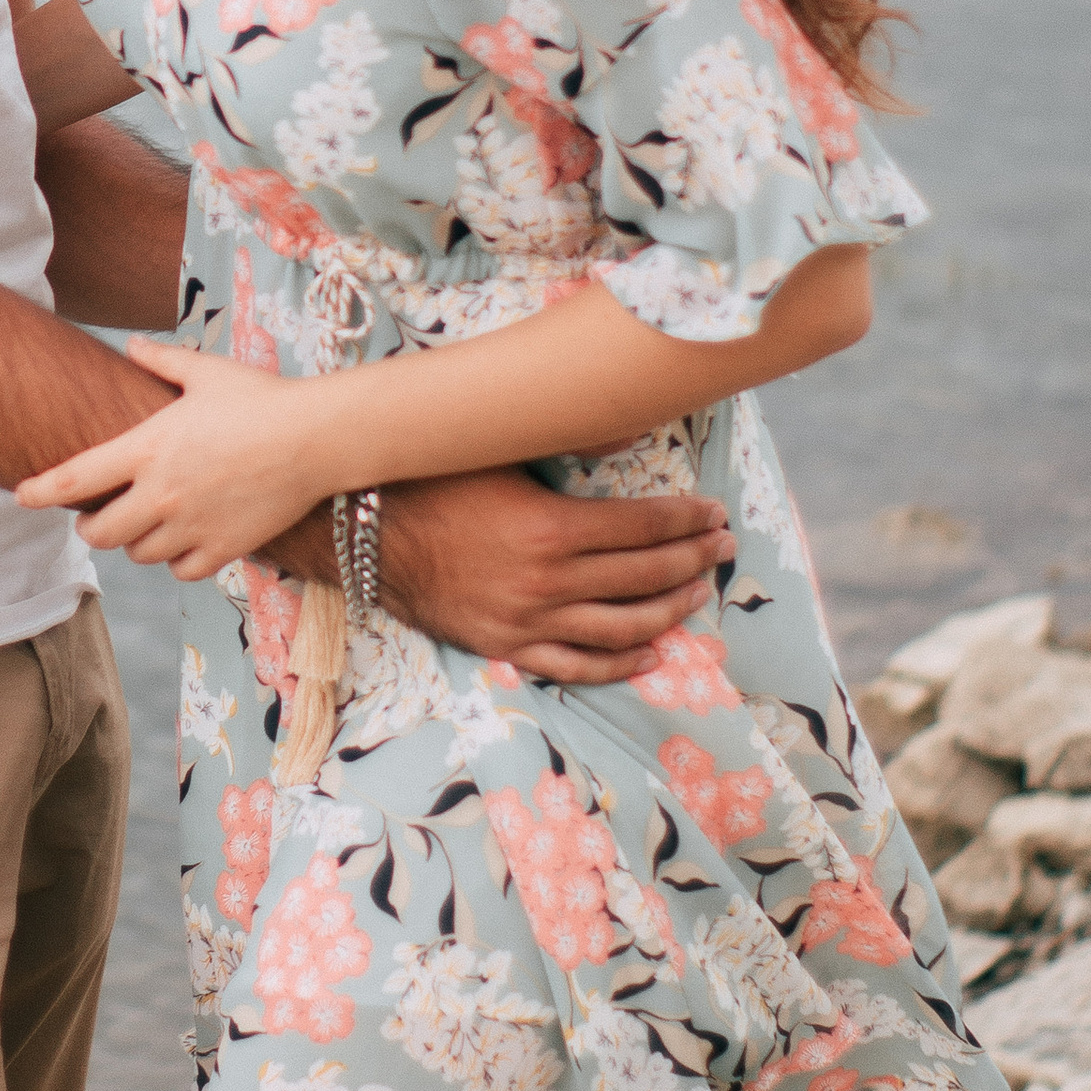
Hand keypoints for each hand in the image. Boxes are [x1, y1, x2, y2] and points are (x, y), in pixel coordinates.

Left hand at [14, 338, 330, 582]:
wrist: (315, 438)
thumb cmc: (260, 397)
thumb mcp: (205, 371)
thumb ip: (161, 360)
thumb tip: (132, 345)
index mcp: (148, 447)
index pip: (76, 478)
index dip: (40, 490)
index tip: (21, 496)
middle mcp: (162, 493)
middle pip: (100, 532)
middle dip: (90, 526)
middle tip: (97, 517)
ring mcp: (192, 525)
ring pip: (139, 553)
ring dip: (135, 542)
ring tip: (145, 524)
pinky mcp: (223, 548)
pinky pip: (181, 570)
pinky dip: (176, 560)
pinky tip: (184, 542)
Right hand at [378, 470, 734, 683]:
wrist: (367, 536)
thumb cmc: (432, 481)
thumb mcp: (499, 450)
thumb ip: (563, 442)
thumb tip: (626, 424)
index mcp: (551, 527)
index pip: (644, 527)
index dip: (688, 520)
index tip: (714, 513)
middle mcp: (549, 581)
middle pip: (644, 574)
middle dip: (694, 558)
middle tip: (723, 545)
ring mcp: (530, 621)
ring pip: (622, 625)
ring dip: (671, 609)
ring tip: (699, 590)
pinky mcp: (509, 646)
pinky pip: (578, 666)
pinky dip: (621, 662)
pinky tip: (651, 651)